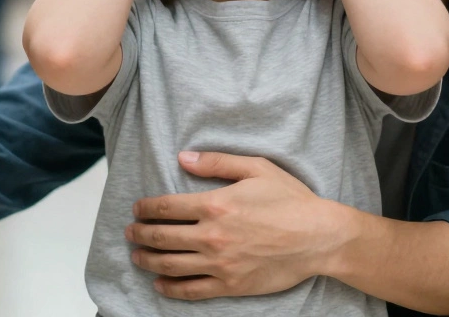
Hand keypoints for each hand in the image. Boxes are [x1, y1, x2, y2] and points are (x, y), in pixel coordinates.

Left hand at [125, 151, 347, 299]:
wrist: (318, 237)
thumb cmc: (290, 200)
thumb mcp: (256, 168)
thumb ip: (217, 162)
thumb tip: (184, 157)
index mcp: (215, 204)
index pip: (166, 207)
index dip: (145, 208)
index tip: (137, 208)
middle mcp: (212, 236)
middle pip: (162, 236)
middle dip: (140, 233)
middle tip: (130, 232)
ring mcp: (220, 264)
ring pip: (170, 265)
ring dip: (147, 260)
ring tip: (137, 256)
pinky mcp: (230, 285)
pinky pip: (191, 290)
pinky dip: (170, 289)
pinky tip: (160, 285)